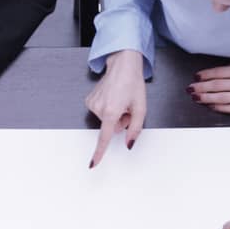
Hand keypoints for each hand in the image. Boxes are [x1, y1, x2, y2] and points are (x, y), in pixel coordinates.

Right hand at [85, 50, 146, 167]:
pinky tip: (112, 97)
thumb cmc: (132, 83)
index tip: (93, 164)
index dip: (99, 152)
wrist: (122, 65)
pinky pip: (100, 113)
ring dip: (115, 113)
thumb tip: (129, 144)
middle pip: (112, 128)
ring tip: (120, 99)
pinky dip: (108, 108)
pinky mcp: (89, 100)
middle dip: (121, 121)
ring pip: (106, 120)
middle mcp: (98, 108)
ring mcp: (92, 104)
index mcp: (111, 111)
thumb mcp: (141, 107)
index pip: (105, 137)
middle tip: (126, 106)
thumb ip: (136, 129)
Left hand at [188, 60, 229, 113]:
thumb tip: (223, 70)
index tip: (196, 76)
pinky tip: (212, 106)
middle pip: (217, 86)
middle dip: (201, 88)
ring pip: (222, 98)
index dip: (205, 75)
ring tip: (196, 98)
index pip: (219, 73)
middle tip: (190, 89)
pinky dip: (220, 108)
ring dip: (207, 98)